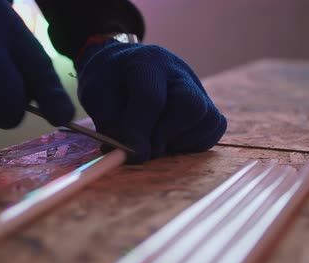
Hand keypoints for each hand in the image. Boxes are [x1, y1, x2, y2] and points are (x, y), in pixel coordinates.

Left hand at [76, 39, 226, 162]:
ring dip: (177, 140)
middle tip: (142, 146)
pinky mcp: (207, 108)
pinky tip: (169, 139)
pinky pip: (211, 131)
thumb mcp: (97, 97)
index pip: (151, 97)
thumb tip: (137, 155)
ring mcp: (198, 89)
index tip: (130, 153)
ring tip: (153, 139)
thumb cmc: (108, 83)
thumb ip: (112, 124)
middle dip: (164, 134)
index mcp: (147, 62)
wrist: (122, 69)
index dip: (140, 130)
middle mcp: (179, 72)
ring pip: (206, 120)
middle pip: (189, 106)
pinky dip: (191, 143)